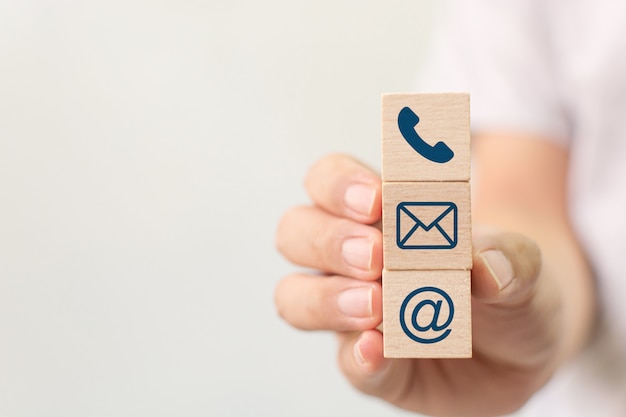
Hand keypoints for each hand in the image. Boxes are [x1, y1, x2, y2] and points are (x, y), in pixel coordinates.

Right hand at [275, 154, 568, 416]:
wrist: (524, 346)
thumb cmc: (507, 284)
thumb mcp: (523, 262)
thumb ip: (506, 258)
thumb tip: (482, 265)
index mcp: (377, 214)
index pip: (328, 180)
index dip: (339, 184)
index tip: (375, 198)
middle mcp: (350, 259)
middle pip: (296, 232)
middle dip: (329, 240)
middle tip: (375, 254)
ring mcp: (353, 313)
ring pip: (295, 297)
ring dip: (328, 298)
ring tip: (374, 305)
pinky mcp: (370, 366)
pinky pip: (345, 360)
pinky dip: (356, 355)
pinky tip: (376, 351)